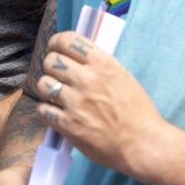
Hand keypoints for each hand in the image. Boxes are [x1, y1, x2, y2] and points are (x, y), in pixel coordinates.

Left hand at [37, 31, 169, 181]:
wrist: (142, 144)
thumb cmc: (138, 112)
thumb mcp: (122, 77)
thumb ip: (99, 66)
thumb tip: (77, 58)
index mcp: (102, 63)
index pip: (66, 40)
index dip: (56, 43)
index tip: (56, 49)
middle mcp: (86, 79)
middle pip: (51, 61)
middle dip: (51, 67)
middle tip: (57, 76)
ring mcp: (75, 102)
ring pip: (43, 84)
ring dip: (47, 88)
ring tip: (56, 95)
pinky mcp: (67, 124)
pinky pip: (42, 109)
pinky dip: (46, 111)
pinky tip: (55, 113)